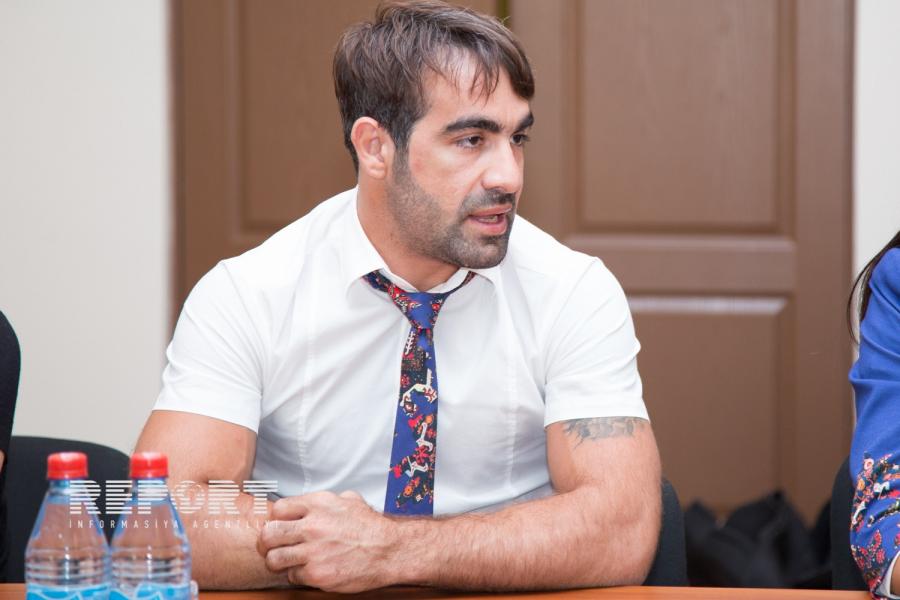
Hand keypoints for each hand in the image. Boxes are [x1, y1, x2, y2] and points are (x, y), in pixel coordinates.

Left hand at [258, 490, 397, 591]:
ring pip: (274, 559)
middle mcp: (313, 526)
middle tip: (273, 546)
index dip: (277, 519)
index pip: (278, 509)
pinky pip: (293, 576)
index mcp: (318, 504)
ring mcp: (313, 552)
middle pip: (268, 534)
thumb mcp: (350, 500)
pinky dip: (298, 575)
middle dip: (267, 542)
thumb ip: (328, 500)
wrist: (389, 551)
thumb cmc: (371, 527)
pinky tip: (309, 570)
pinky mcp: (317, 574)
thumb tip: (312, 502)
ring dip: (278, 561)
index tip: (280, 526)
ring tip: (287, 561)